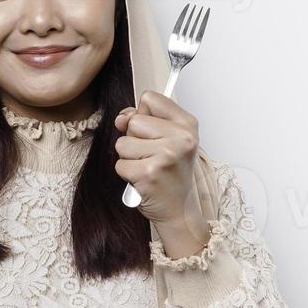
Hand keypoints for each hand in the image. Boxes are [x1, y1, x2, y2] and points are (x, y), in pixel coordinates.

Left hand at [113, 90, 204, 234]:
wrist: (179, 210)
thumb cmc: (171, 174)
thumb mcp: (168, 140)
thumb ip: (144, 120)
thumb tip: (121, 118)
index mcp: (187, 124)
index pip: (150, 98)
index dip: (142, 114)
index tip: (151, 131)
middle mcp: (181, 138)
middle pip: (134, 121)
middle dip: (134, 139)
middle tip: (152, 156)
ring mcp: (166, 155)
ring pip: (123, 143)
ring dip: (129, 158)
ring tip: (148, 168)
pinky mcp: (149, 173)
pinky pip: (120, 164)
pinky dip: (127, 174)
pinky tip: (143, 180)